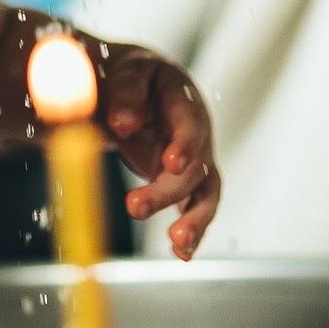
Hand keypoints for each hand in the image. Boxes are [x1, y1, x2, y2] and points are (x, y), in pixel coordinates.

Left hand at [95, 46, 219, 259]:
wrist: (134, 87)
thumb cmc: (130, 78)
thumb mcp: (125, 73)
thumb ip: (126, 95)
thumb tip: (124, 123)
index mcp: (182, 98)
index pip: (190, 122)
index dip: (186, 143)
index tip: (172, 162)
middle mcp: (198, 132)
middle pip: (195, 166)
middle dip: (168, 189)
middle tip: (134, 206)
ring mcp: (196, 159)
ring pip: (204, 193)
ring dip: (195, 219)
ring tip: (178, 242)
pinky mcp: (186, 181)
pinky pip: (194, 208)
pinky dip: (191, 231)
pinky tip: (182, 254)